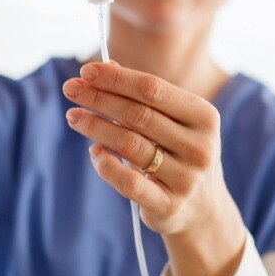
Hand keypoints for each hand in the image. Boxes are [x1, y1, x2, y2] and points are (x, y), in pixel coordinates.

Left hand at [63, 61, 239, 235]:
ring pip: (130, 145)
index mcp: (204, 117)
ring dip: (96, 127)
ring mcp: (187, 178)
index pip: (154, 89)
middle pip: (138, 115)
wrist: (204, 209)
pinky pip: (129, 182)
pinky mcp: (169, 205)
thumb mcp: (174, 122)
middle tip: (70, 89)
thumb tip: (107, 67)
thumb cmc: (180, 153)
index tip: (86, 71)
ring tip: (74, 117)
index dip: (117, 79)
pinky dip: (107, 165)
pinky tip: (94, 152)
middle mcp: (200, 146)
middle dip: (100, 99)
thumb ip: (144, 97)